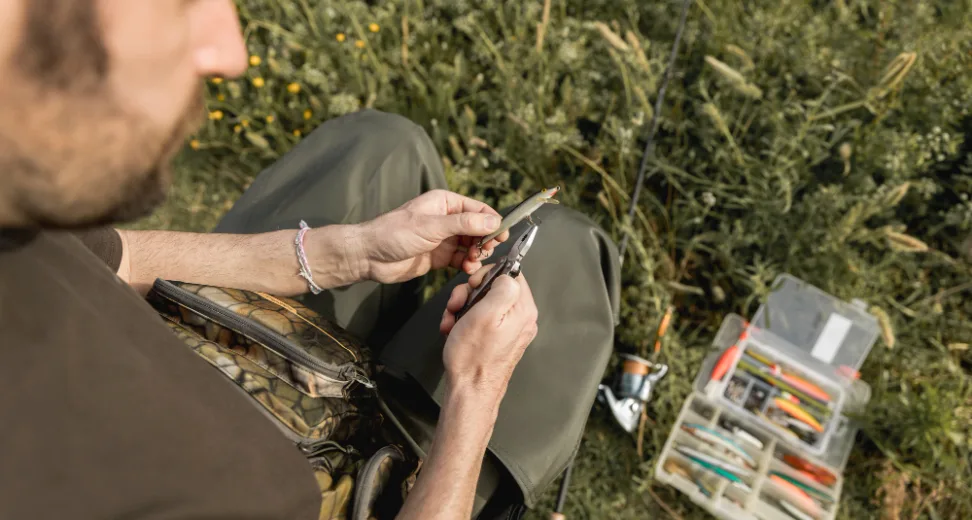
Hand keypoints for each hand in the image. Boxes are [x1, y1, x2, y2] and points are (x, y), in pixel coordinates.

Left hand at [356, 190, 509, 283]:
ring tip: (473, 262)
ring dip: (477, 255)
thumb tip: (493, 221)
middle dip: (485, 241)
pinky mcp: (440, 256)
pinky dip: (468, 265)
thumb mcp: (432, 226)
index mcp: (445, 203)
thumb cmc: (393, 233)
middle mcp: (447, 219)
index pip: (479, 209)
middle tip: (484, 252)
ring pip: (472, 246)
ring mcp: (444, 239)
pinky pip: (462, 260)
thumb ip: (464, 224)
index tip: (502, 235)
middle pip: (479, 229)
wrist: (370, 256)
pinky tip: (467, 269)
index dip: (493, 222)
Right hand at [439, 265, 538, 394]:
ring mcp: (509, 330)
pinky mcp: (497, 339)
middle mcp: (521, 319)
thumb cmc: (473, 357)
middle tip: (458, 306)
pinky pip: (481, 319)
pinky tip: (455, 330)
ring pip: (483, 302)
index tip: (473, 287)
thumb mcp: (486, 314)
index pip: (511, 273)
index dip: (487, 275)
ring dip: (463, 308)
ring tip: (453, 322)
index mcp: (523, 310)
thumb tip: (507, 274)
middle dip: (470, 294)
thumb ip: (502, 287)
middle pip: (494, 287)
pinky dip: (465, 321)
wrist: (469, 390)